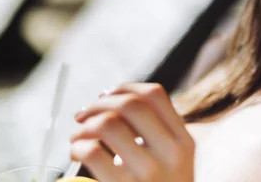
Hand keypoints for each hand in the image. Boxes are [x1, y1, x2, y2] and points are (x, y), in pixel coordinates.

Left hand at [71, 83, 194, 181]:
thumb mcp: (171, 164)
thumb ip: (154, 136)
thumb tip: (110, 102)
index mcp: (184, 142)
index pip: (155, 95)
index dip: (124, 87)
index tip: (105, 95)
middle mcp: (172, 154)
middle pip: (130, 104)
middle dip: (98, 103)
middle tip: (81, 114)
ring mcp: (150, 174)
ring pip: (108, 124)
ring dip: (84, 126)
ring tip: (76, 136)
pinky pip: (93, 152)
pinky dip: (78, 146)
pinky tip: (77, 153)